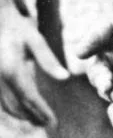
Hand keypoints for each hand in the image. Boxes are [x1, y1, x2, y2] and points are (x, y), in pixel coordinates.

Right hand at [0, 5, 68, 127]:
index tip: (53, 121)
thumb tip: (66, 77)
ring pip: (6, 106)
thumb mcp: (36, 40)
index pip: (28, 96)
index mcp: (11, 69)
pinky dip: (13, 108)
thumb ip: (49, 60)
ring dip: (23, 115)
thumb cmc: (18, 29)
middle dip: (33, 116)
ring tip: (39, 121)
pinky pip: (1, 100)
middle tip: (49, 124)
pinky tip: (25, 109)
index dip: (41, 110)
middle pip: (16, 105)